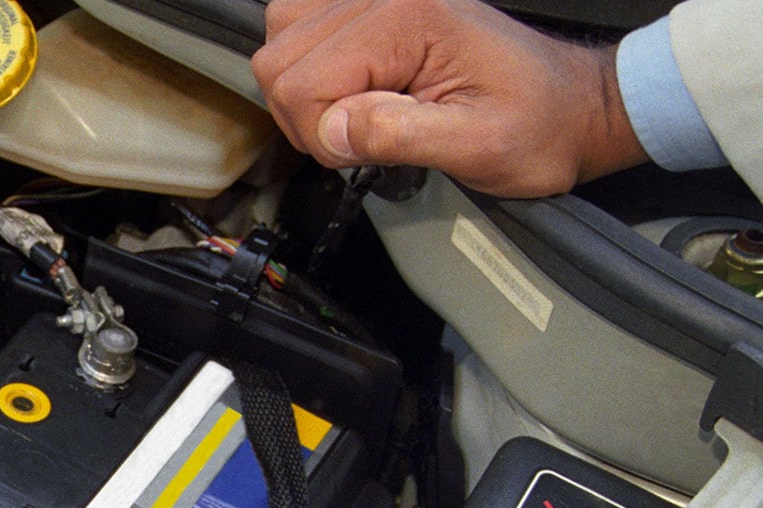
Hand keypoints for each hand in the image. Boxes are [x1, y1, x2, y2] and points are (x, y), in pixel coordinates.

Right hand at [252, 0, 647, 196]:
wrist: (570, 106)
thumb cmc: (537, 125)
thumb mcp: (478, 147)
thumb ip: (400, 135)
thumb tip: (332, 130)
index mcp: (410, 21)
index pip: (303, 82)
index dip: (322, 134)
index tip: (365, 150)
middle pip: (279, 57)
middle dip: (307, 113)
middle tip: (360, 134)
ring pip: (282, 35)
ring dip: (304, 87)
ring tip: (357, 110)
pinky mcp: (374, 6)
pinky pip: (300, 20)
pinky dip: (310, 60)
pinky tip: (349, 85)